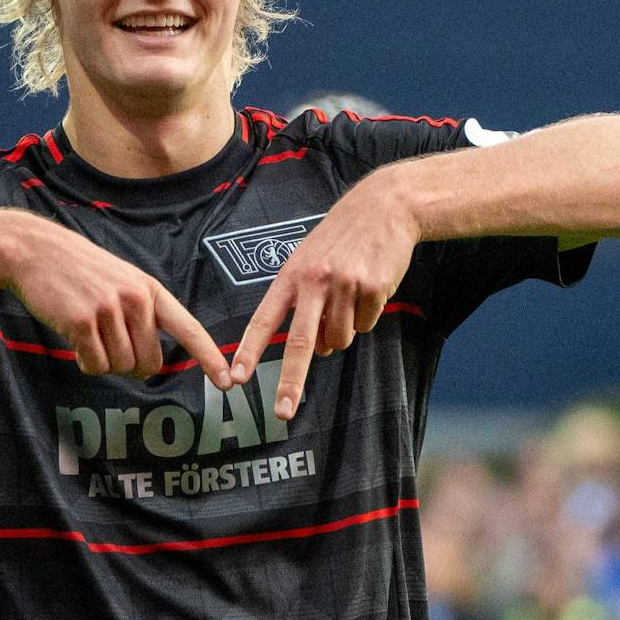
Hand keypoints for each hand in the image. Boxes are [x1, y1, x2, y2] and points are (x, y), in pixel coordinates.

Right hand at [4, 215, 229, 384]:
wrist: (35, 251)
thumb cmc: (80, 272)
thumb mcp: (123, 281)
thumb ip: (142, 315)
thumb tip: (149, 366)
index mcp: (151, 290)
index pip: (188, 329)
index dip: (209, 358)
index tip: (228, 382)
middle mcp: (135, 299)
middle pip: (150, 362)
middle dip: (132, 367)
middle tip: (110, 348)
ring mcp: (108, 309)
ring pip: (121, 367)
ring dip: (104, 363)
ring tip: (89, 336)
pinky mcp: (81, 321)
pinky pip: (95, 365)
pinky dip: (85, 362)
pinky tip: (75, 341)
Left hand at [230, 174, 420, 418]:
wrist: (384, 207)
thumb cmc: (343, 239)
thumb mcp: (313, 263)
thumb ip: (306, 305)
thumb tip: (316, 352)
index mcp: (292, 275)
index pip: (265, 319)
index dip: (249, 351)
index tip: (236, 378)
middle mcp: (314, 281)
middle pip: (301, 342)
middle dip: (291, 382)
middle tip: (283, 412)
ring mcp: (344, 284)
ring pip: (341, 338)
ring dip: (345, 332)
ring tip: (350, 299)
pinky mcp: (373, 288)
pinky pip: (367, 324)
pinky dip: (369, 315)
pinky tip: (370, 288)